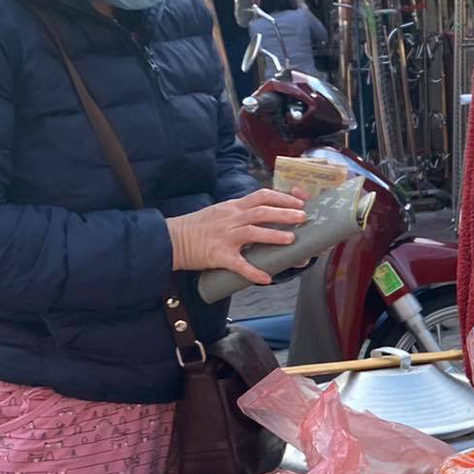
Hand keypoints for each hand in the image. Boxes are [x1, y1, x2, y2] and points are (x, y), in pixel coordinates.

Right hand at [166, 189, 304, 285]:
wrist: (171, 239)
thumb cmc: (197, 227)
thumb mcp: (221, 211)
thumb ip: (241, 212)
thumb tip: (266, 214)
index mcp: (233, 207)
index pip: (262, 196)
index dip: (283, 197)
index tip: (300, 201)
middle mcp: (231, 218)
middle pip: (262, 211)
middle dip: (285, 213)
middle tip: (303, 217)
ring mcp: (225, 236)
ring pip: (253, 232)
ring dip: (274, 235)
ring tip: (291, 240)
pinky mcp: (218, 255)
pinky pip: (238, 264)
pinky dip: (253, 271)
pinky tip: (266, 278)